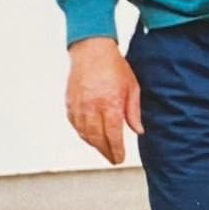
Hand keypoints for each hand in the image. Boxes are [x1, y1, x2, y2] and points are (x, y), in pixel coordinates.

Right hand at [65, 37, 142, 163]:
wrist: (92, 50)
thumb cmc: (114, 66)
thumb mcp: (132, 87)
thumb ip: (133, 111)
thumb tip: (138, 130)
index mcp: (110, 103)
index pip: (112, 135)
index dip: (116, 149)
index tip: (119, 158)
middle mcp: (92, 107)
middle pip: (97, 138)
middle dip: (105, 151)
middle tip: (112, 158)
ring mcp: (78, 105)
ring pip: (84, 133)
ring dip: (93, 145)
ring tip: (103, 150)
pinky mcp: (69, 102)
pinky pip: (75, 124)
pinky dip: (82, 134)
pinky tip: (89, 137)